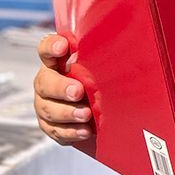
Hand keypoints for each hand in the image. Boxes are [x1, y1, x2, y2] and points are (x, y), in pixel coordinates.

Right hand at [33, 33, 96, 150]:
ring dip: (67, 113)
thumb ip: (104, 56)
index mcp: (57, 62)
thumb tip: (130, 41)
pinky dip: (70, 132)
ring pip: (48, 109)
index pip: (46, 48)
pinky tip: (84, 131)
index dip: (52, 46)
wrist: (99, 112)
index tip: (63, 46)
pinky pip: (55, 131)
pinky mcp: (50, 126)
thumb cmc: (101, 81)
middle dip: (61, 87)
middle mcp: (47, 82)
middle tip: (78, 91)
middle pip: (45, 82)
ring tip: (86, 115)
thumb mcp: (102, 66)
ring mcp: (46, 104)